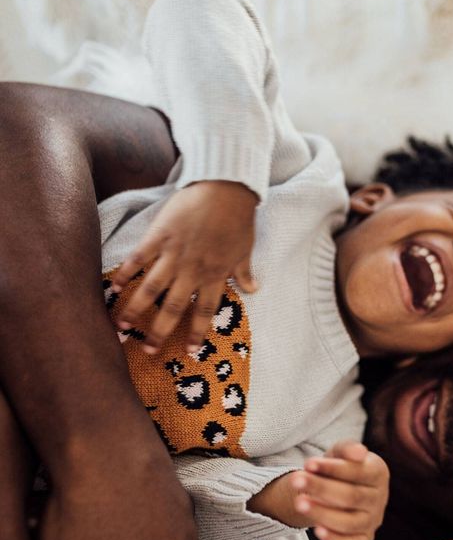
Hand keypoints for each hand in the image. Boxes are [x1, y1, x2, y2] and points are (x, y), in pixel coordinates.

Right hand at [111, 180, 258, 353]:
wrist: (225, 187)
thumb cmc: (238, 218)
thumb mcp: (245, 249)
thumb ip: (244, 272)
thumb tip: (254, 290)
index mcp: (215, 275)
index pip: (204, 312)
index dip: (196, 333)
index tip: (188, 352)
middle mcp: (192, 270)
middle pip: (173, 308)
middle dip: (159, 331)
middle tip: (148, 350)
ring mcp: (173, 254)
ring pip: (151, 289)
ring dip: (135, 309)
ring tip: (121, 327)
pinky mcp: (159, 236)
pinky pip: (138, 259)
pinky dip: (125, 273)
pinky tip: (112, 287)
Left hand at [292, 440, 389, 539]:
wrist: (334, 490)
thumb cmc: (338, 469)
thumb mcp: (339, 453)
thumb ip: (346, 449)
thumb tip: (358, 452)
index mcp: (378, 472)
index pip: (359, 471)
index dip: (333, 469)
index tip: (308, 464)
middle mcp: (380, 498)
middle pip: (352, 496)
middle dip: (321, 488)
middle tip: (296, 481)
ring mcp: (373, 521)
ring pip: (350, 523)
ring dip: (322, 513)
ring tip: (299, 503)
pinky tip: (317, 531)